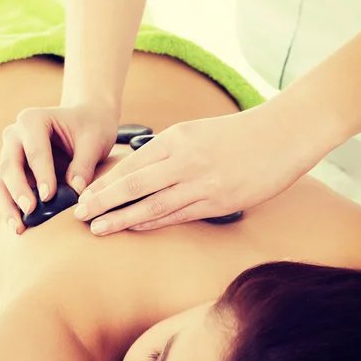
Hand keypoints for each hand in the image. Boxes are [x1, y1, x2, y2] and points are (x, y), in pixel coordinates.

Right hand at [0, 104, 117, 233]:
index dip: (41, 173)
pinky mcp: (12, 171)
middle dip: (19, 189)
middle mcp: (15, 135)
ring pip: (1, 181)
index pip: (34, 149)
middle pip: (10, 164)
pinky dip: (9, 208)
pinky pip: (4, 191)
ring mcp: (10, 154)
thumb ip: (84, 164)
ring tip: (19, 227)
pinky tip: (19, 227)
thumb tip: (76, 191)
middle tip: (30, 210)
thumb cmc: (91, 128)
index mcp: (33, 120)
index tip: (49, 196)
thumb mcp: (94, 140)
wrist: (85, 123)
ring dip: (7, 205)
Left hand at [73, 110, 323, 234]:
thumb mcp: (195, 131)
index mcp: (176, 138)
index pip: (130, 165)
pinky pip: (177, 216)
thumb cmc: (236, 133)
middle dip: (102, 202)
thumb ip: (167, 150)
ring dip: (121, 218)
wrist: (282, 135)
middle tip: (78, 215)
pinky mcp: (217, 202)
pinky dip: (152, 223)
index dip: (103, 183)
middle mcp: (184, 160)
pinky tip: (134, 228)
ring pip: (152, 205)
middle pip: (133, 186)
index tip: (83, 195)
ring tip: (98, 228)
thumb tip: (138, 171)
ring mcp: (201, 183)